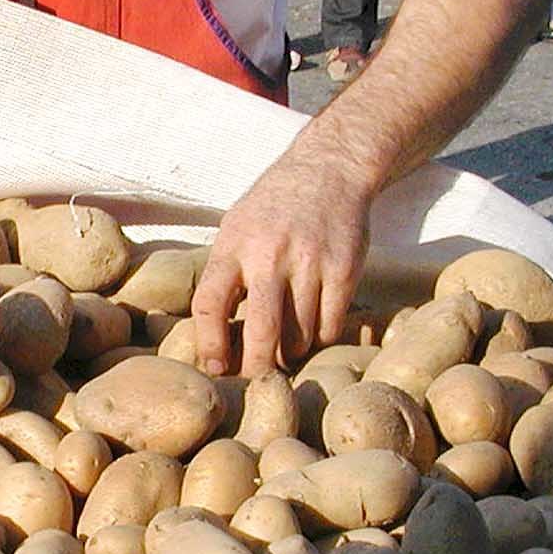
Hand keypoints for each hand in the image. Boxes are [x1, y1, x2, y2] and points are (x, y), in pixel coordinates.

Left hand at [191, 146, 372, 377]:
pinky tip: (314, 332)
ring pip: (299, 336)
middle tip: (253, 384)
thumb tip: (209, 334)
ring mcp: (310, 263)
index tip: (215, 367)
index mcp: (234, 247)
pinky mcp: (344, 270)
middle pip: (262, 331)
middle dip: (255, 368)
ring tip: (286, 352)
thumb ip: (224, 273)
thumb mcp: (236, 227)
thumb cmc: (273, 206)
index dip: (209, 344)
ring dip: (290, 353)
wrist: (328, 169)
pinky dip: (320, 339)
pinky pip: (329, 326)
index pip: (210, 304)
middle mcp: (270, 256)